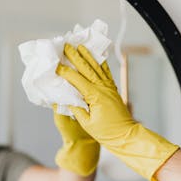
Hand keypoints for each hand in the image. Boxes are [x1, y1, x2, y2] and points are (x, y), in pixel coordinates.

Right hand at [56, 43, 178, 180]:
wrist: (126, 135)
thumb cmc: (106, 132)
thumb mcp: (87, 123)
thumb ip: (77, 109)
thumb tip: (67, 97)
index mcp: (94, 96)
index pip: (76, 79)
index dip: (64, 71)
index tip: (55, 64)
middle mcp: (102, 88)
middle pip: (86, 68)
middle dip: (75, 56)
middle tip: (66, 45)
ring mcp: (109, 87)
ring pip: (97, 67)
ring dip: (88, 56)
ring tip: (80, 46)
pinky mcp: (113, 89)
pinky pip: (106, 72)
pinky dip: (101, 63)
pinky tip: (97, 56)